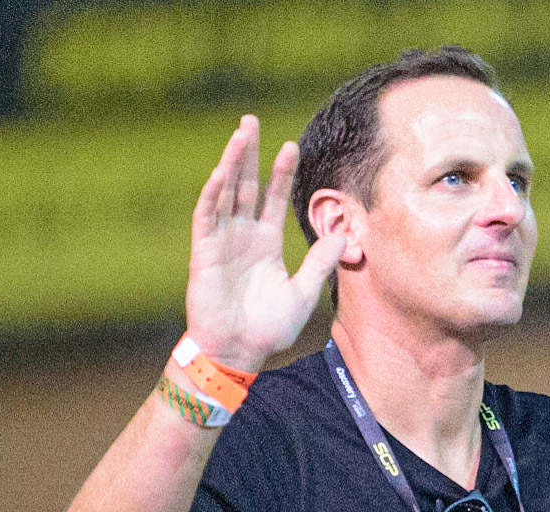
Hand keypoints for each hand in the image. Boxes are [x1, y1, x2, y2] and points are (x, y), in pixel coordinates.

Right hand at [184, 115, 348, 370]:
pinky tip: (221, 172)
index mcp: (265, 243)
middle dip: (248, 153)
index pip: (272, 197)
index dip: (280, 172)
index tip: (290, 146)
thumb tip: (344, 234)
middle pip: (245, 185)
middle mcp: (242, 236)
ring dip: (231, 162)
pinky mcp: (204, 253)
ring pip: (225, 193)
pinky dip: (213, 193)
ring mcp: (221, 241)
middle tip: (251, 120)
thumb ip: (320, 262)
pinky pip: (207, 217)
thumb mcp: (303, 293)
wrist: (237, 354)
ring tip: (240, 133)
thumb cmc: (267, 329)